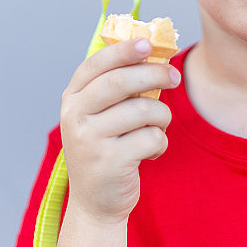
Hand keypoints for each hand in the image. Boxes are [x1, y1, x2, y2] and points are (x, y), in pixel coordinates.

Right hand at [59, 38, 181, 224]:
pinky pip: (152, 138)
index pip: (96, 64)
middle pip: (121, 82)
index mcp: (72, 98)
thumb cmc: (105, 149)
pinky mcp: (110, 162)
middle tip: (173, 76)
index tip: (149, 43)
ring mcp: (90, 140)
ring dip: (162, 116)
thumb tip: (151, 50)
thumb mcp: (98, 116)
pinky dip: (160, 143)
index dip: (123, 50)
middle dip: (154, 74)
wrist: (95, 203)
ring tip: (158, 126)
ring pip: (143, 110)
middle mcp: (75, 116)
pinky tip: (150, 153)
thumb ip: (115, 87)